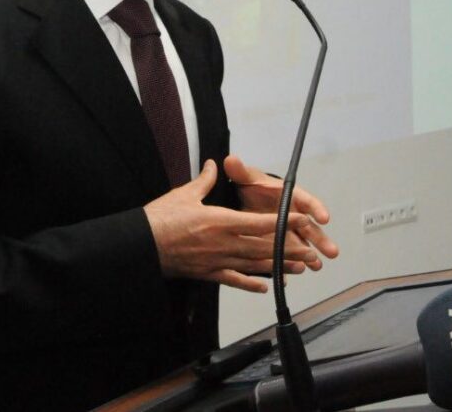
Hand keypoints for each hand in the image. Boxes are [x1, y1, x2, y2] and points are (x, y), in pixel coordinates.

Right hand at [144, 160, 320, 292]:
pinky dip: (250, 283)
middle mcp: (223, 243)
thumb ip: (204, 180)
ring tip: (297, 267)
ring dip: (278, 266)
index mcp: (220, 220)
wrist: (141, 245)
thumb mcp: (184, 194)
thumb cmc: (160, 219)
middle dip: (288, 248)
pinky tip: (264, 286)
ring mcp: (217, 260)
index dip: (283, 222)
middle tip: (310, 250)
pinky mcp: (207, 273)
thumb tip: (214, 165)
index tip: (301, 220)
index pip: (260, 222)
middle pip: (263, 247)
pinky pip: (234, 279)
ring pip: (254, 265)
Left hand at [224, 154, 339, 270]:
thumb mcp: (246, 179)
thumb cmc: (251, 187)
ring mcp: (286, 232)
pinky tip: (288, 276)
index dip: (316, 208)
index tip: (324, 217)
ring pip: (301, 244)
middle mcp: (292, 215)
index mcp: (289, 197)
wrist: (242, 200)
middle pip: (309, 227)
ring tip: (317, 266)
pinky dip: (285, 265)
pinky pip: (284, 256)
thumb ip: (240, 172)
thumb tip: (231, 160)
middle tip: (331, 251)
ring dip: (310, 255)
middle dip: (320, 239)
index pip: (305, 200)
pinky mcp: (277, 244)